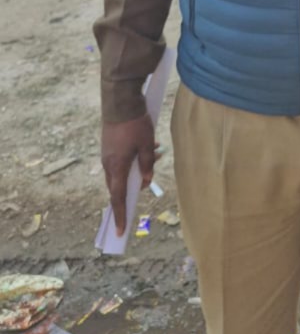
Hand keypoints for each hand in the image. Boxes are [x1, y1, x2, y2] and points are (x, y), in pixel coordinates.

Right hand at [101, 114, 155, 235]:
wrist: (120, 101)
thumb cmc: (134, 124)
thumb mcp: (146, 146)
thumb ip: (147, 165)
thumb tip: (145, 182)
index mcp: (116, 167)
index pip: (117, 198)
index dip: (120, 215)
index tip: (119, 231)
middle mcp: (108, 164)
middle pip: (120, 184)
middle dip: (135, 185)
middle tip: (147, 182)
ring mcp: (108, 154)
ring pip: (124, 169)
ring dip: (139, 166)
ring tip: (157, 152)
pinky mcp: (110, 145)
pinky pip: (123, 158)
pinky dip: (136, 157)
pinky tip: (152, 144)